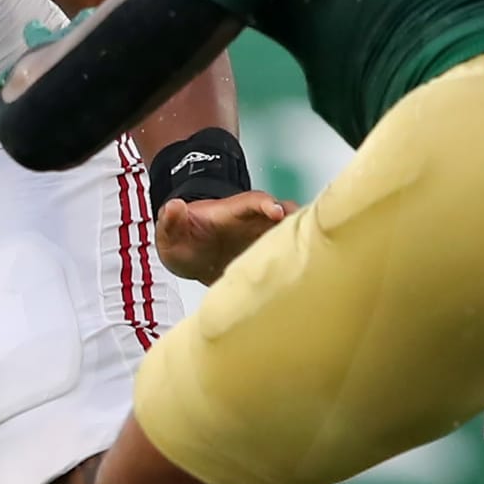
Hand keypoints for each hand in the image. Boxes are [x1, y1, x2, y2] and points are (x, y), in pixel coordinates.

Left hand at [155, 190, 298, 284]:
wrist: (188, 257)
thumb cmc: (183, 240)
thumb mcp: (169, 233)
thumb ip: (169, 220)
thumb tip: (174, 205)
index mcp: (230, 213)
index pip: (253, 202)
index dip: (266, 204)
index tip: (277, 212)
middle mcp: (253, 224)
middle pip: (284, 215)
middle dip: (298, 222)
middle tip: (311, 237)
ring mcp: (262, 241)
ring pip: (290, 236)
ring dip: (302, 244)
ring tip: (314, 261)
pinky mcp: (266, 259)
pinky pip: (286, 259)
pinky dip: (296, 264)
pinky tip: (304, 281)